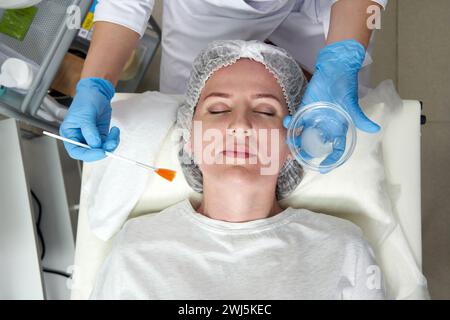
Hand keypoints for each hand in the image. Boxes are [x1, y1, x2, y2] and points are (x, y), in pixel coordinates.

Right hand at [59, 77, 119, 160]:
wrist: (97, 93)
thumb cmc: (86, 100)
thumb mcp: (85, 115)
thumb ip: (90, 131)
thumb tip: (95, 145)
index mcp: (69, 134)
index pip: (76, 151)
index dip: (88, 155)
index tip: (100, 151)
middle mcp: (79, 138)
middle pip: (90, 153)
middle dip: (102, 150)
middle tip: (111, 143)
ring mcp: (91, 138)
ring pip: (101, 149)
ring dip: (111, 144)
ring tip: (115, 132)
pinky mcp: (101, 135)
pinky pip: (108, 143)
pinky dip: (114, 139)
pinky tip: (115, 130)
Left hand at [284, 40, 379, 172]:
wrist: (335, 69)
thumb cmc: (345, 86)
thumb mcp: (352, 104)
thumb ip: (360, 118)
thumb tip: (375, 129)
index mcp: (338, 128)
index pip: (335, 148)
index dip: (331, 159)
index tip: (322, 168)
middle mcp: (326, 126)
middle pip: (316, 144)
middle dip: (307, 151)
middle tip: (297, 156)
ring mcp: (314, 118)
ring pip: (303, 135)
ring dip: (296, 139)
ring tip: (289, 141)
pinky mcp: (304, 109)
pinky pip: (296, 121)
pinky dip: (291, 124)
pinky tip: (288, 122)